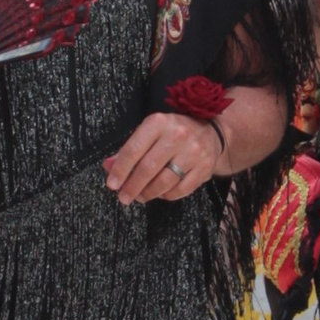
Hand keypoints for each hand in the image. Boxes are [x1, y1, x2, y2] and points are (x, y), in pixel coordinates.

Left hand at [104, 107, 224, 205]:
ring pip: (164, 182)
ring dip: (148, 193)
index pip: (134, 149)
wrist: (211, 133)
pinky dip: (166, 196)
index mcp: (159, 123)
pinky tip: (159, 193)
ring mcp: (193, 152)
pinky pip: (180, 190)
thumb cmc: (172, 133)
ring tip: (140, 196)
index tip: (112, 184)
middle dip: (132, 186)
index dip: (120, 170)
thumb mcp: (150, 132)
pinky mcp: (205, 168)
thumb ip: (128, 149)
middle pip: (148, 168)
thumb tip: (108, 167)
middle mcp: (178, 135)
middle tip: (123, 197)